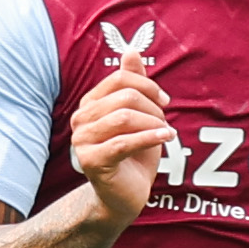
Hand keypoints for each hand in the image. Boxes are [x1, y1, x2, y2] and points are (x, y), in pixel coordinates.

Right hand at [70, 43, 173, 226]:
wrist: (123, 197)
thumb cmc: (132, 156)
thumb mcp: (138, 117)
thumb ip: (133, 84)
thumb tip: (132, 50)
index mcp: (89, 104)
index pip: (120, 79)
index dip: (148, 86)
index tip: (164, 101)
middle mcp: (81, 120)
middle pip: (125, 96)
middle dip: (153, 108)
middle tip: (164, 122)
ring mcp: (83, 141)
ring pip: (125, 117)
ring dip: (153, 123)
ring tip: (165, 133)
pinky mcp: (93, 161)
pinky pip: (125, 142)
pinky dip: (150, 137)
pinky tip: (167, 138)